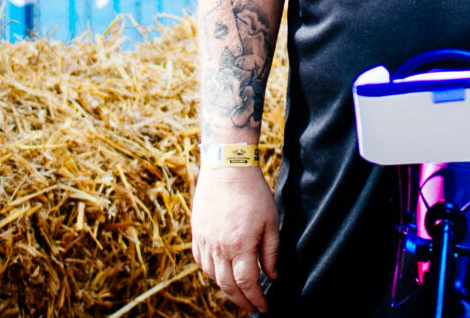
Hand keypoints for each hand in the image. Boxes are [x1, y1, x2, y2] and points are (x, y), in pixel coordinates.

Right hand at [191, 167, 279, 312]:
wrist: (227, 167)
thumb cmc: (253, 192)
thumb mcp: (271, 221)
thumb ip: (271, 252)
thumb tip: (272, 277)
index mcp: (240, 245)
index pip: (247, 283)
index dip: (256, 299)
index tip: (264, 307)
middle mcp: (219, 247)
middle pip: (227, 285)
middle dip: (241, 301)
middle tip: (252, 308)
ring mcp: (205, 241)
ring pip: (212, 276)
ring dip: (226, 289)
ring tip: (239, 293)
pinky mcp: (197, 233)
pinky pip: (201, 262)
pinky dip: (211, 273)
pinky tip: (221, 274)